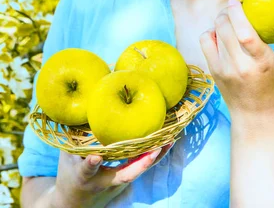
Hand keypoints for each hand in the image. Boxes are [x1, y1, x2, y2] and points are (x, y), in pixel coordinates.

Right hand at [54, 142, 173, 207]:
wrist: (74, 206)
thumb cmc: (68, 176)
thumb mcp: (66, 159)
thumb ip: (73, 140)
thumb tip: (82, 113)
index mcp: (83, 177)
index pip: (87, 172)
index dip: (91, 165)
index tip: (95, 158)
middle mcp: (103, 183)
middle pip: (124, 176)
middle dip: (140, 164)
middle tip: (154, 151)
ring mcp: (117, 184)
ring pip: (138, 171)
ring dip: (155, 157)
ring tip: (169, 140)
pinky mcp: (125, 180)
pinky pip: (141, 166)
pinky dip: (154, 155)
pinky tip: (167, 142)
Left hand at [199, 0, 273, 117]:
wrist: (255, 115)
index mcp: (261, 62)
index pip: (245, 34)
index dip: (237, 13)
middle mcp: (240, 66)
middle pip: (225, 28)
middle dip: (226, 11)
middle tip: (234, 4)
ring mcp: (224, 69)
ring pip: (215, 32)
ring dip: (221, 20)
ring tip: (230, 16)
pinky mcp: (213, 70)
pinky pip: (206, 41)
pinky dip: (211, 32)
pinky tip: (221, 31)